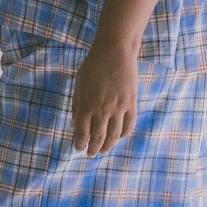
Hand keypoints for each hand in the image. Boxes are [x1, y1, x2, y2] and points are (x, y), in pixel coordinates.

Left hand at [70, 41, 137, 156]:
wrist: (114, 51)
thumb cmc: (93, 67)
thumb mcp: (79, 86)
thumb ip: (77, 106)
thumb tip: (74, 126)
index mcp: (86, 105)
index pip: (82, 132)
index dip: (80, 144)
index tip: (79, 149)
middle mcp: (102, 109)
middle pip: (98, 137)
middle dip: (93, 148)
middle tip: (91, 154)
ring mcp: (118, 107)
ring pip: (114, 135)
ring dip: (108, 145)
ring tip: (103, 150)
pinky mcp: (131, 103)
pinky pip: (129, 124)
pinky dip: (124, 134)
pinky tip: (119, 137)